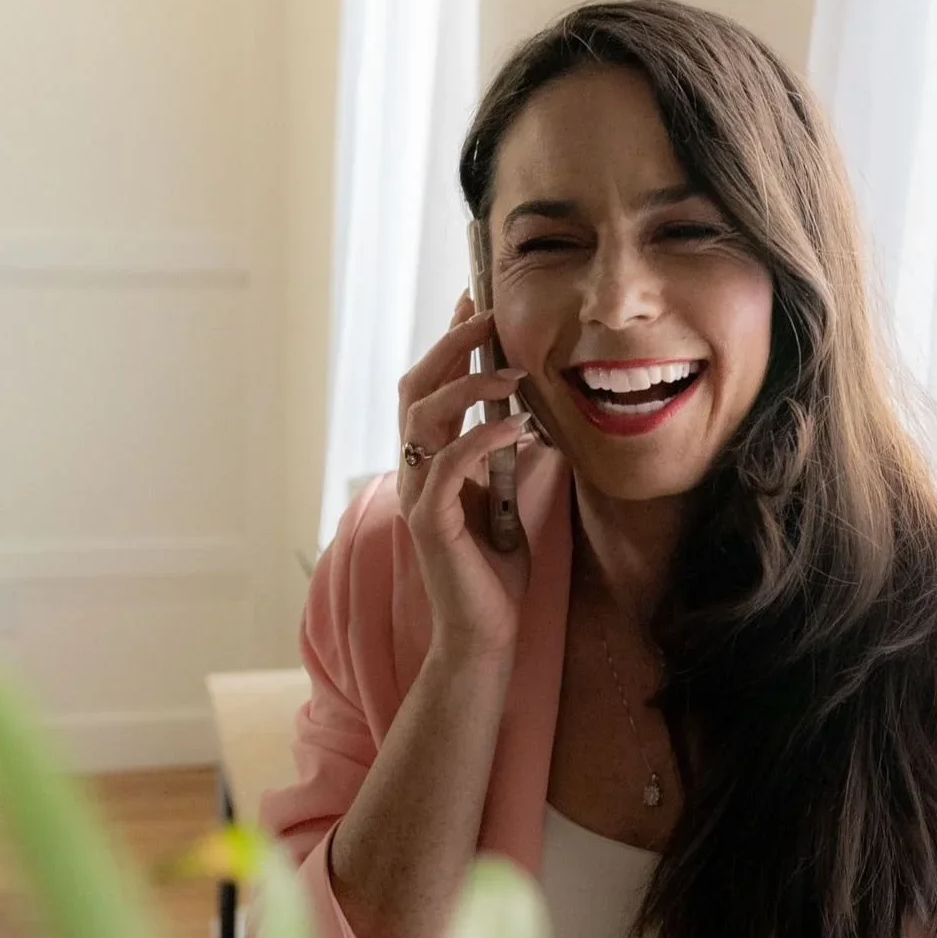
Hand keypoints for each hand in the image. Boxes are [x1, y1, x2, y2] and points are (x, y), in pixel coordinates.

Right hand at [397, 293, 532, 664]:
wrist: (486, 634)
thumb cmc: (496, 574)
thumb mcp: (505, 501)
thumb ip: (501, 460)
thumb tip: (521, 416)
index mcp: (430, 465)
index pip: (429, 390)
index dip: (447, 344)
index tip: (473, 303)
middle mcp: (414, 474)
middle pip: (415, 391)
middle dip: (450, 346)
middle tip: (487, 316)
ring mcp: (417, 497)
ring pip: (423, 420)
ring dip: (467, 386)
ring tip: (511, 371)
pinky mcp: (430, 524)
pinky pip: (449, 466)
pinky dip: (481, 439)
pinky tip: (517, 428)